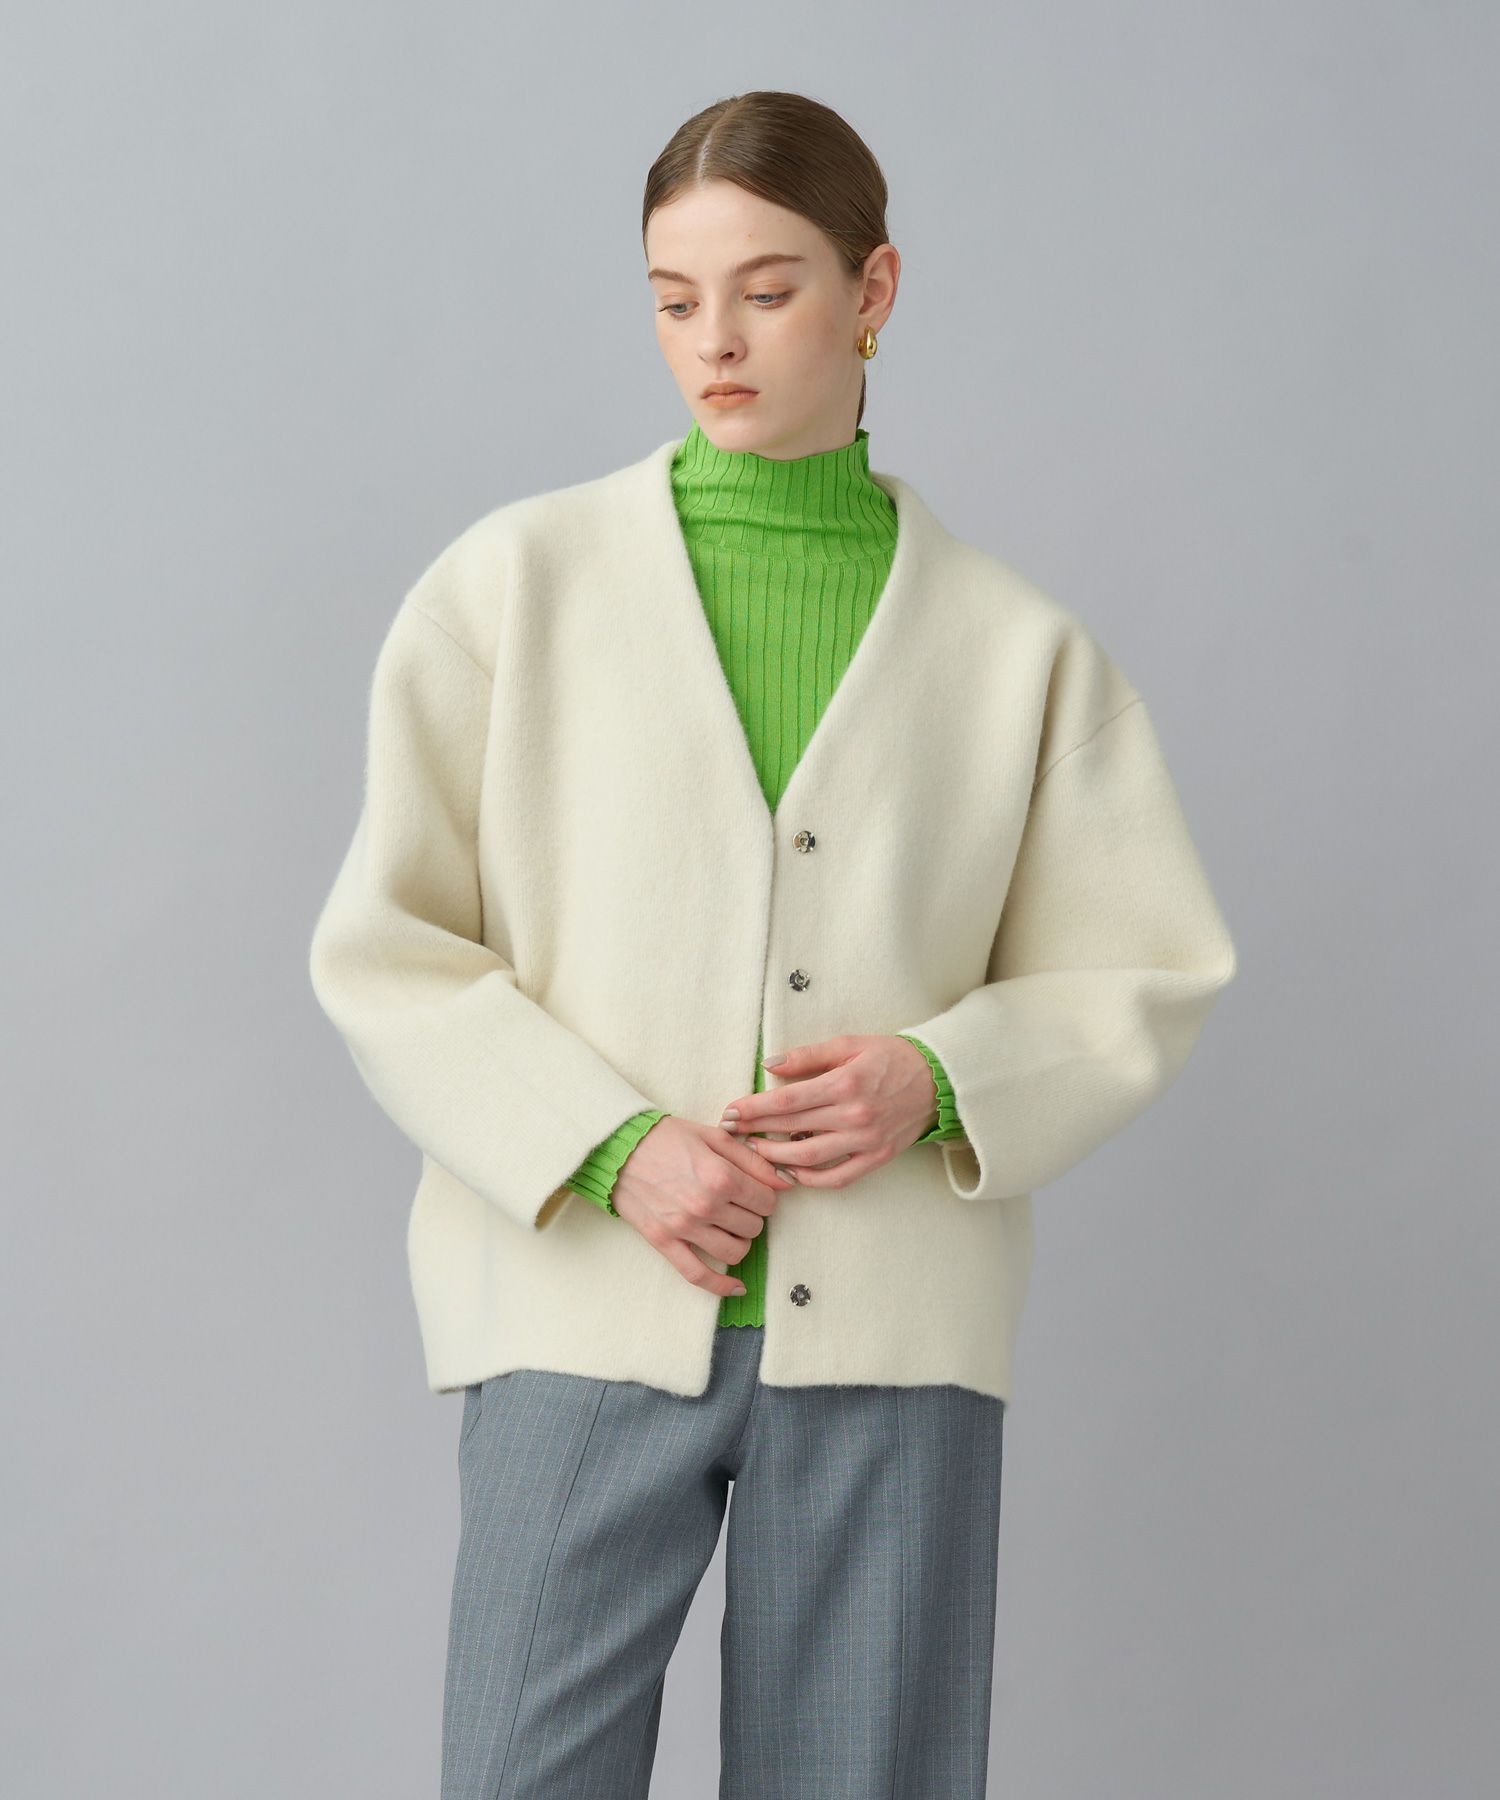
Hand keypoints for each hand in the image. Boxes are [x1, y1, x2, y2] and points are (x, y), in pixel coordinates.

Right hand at [610, 1115, 798, 1297]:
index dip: (766, 1195)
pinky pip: (698, 1275)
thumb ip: (752, 1160)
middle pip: (754, 1227)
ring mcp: (684, 1228)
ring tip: (730, 1227)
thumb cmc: (667, 1137)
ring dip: (739, 1241)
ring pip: (735, 1252)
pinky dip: (721, 1286)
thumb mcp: (714, 1136)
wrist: (618, 1147)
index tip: (756, 1190)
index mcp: (721, 1176)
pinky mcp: (664, 1242)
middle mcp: (705, 1205)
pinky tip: (736, 1288)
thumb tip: (786, 1182)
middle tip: (739, 1203)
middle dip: (752, 1215)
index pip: (767, 1201)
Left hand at [716, 1035, 937, 1188]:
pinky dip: (810, 1179)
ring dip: (775, 1157)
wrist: (938, 1080)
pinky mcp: (876, 1158)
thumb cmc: (891, 1058)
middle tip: (730, 1131)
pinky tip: (790, 1172)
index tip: (730, 1111)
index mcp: (844, 1083)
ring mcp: (865, 1140)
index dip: (753, 1108)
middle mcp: (853, 1115)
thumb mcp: (850, 1044)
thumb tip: (769, 1065)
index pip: (786, 1101)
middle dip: (755, 1130)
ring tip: (755, 1150)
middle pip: (791, 1128)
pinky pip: (837, 1177)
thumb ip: (808, 1055)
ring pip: (809, 1158)